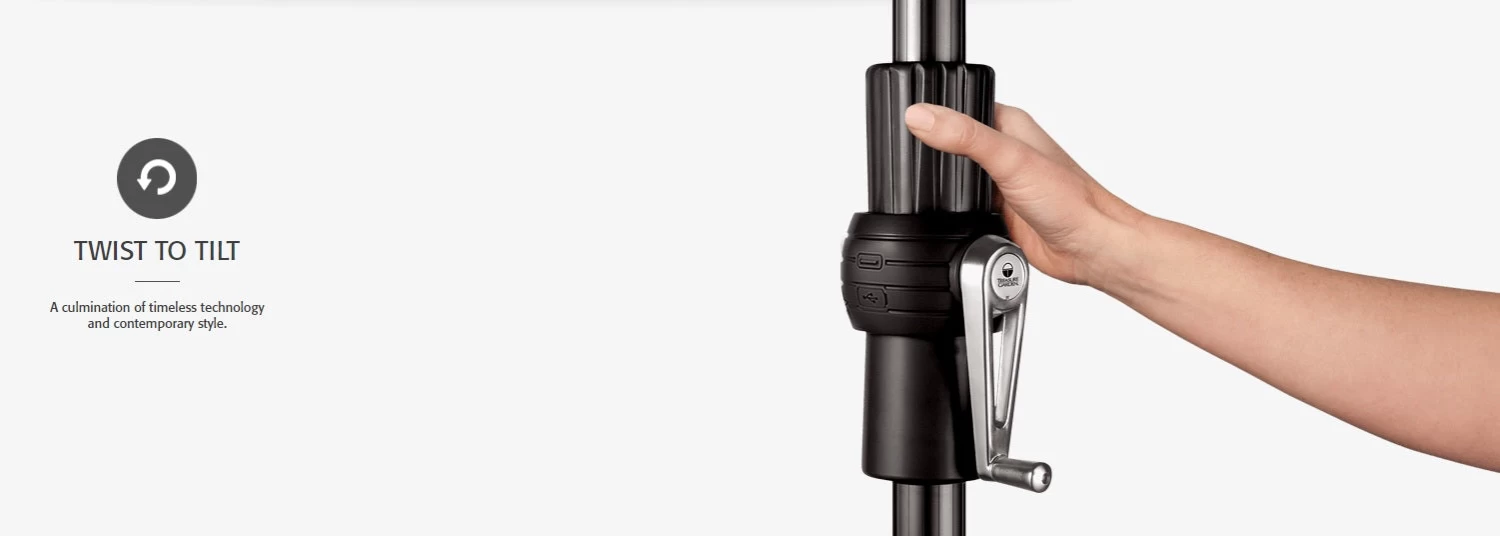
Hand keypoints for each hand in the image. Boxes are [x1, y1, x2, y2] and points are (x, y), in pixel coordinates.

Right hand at [904, 103, 1142, 285]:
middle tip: (921, 158)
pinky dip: (956, 210)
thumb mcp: (1010, 159)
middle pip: (952, 142)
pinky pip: (965, 204)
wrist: (1089, 248)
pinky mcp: (1000, 208)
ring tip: (940, 188)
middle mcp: (1006, 149)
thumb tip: (921, 117)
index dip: (934, 112)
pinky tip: (956, 214)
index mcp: (1010, 124)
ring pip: (957, 176)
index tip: (911, 120)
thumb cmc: (1071, 200)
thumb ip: (963, 137)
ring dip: (948, 185)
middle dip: (935, 152)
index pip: (960, 105)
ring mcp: (1002, 179)